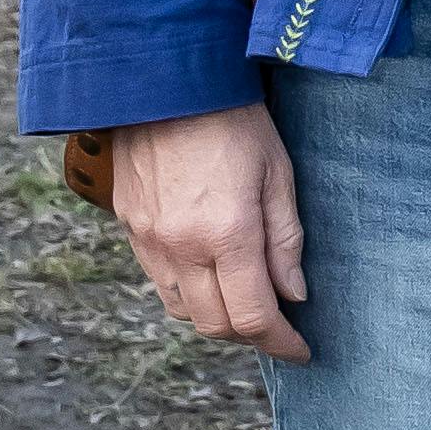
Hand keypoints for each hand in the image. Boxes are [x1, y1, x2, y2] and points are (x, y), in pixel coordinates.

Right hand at [109, 101, 308, 360]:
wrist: (164, 79)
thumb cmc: (234, 120)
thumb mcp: (278, 174)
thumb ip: (286, 241)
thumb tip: (294, 295)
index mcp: (227, 233)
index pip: (254, 317)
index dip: (281, 343)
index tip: (301, 350)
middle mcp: (182, 246)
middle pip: (215, 325)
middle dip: (250, 335)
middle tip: (277, 326)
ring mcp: (149, 239)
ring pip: (182, 309)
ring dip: (215, 316)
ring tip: (244, 298)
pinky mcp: (129, 226)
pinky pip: (159, 280)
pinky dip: (187, 290)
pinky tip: (209, 271)